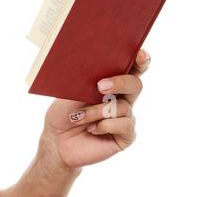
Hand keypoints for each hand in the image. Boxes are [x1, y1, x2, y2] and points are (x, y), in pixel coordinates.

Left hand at [43, 47, 149, 169]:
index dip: (140, 60)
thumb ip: (87, 79)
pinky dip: (105, 126)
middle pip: (135, 84)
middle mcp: (123, 99)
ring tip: (78, 117)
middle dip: (120, 82)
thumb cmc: (64, 114)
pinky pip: (124, 125)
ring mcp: (125, 117)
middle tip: (100, 86)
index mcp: (112, 83)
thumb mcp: (70, 92)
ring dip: (97, 111)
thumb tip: (98, 68)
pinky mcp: (125, 136)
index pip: (133, 68)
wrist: (57, 141)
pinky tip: (92, 129)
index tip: (140, 55)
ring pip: (122, 107)